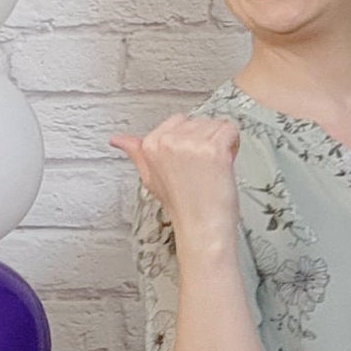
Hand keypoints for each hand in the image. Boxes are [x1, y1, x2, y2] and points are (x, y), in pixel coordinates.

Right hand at [108, 113, 241, 241]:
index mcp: (150, 145)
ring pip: (216, 124)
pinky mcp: (213, 149)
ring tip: (211, 170)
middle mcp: (167, 141)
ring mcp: (191, 144)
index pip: (179, 121)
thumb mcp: (150, 177)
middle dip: (205, 141)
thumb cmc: (182, 206)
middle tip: (200, 170)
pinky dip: (233, 146)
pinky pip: (231, 130)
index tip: (187, 164)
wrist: (201, 228)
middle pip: (198, 121)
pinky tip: (223, 165)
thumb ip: (136, 153)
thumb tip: (117, 139)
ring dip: (220, 144)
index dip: (190, 141)